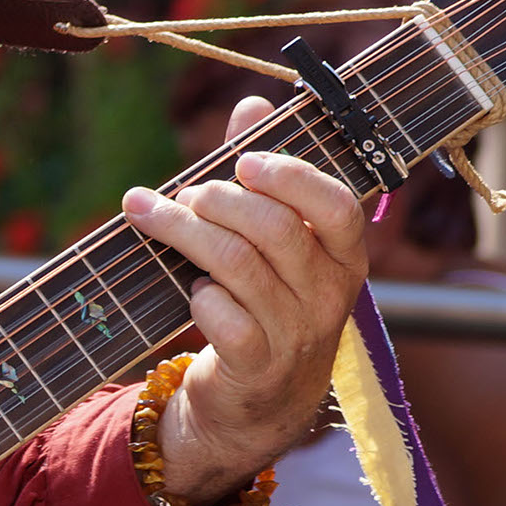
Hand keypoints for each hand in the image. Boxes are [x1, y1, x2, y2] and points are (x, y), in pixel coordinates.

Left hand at [121, 96, 367, 504]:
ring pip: (237, 266)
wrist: (258, 403)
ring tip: (160, 219)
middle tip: (184, 195)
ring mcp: (296, 335)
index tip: (243, 162)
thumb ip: (264, 174)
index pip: (338, 206)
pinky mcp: (256, 368)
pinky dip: (199, 297)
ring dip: (187, 234)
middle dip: (217, 200)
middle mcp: (330, 296)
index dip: (290, 176)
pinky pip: (224, 319)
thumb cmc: (264, 302)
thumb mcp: (274, 241)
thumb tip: (253, 102)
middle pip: (274, 229)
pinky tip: (192, 291)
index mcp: (345, 258)